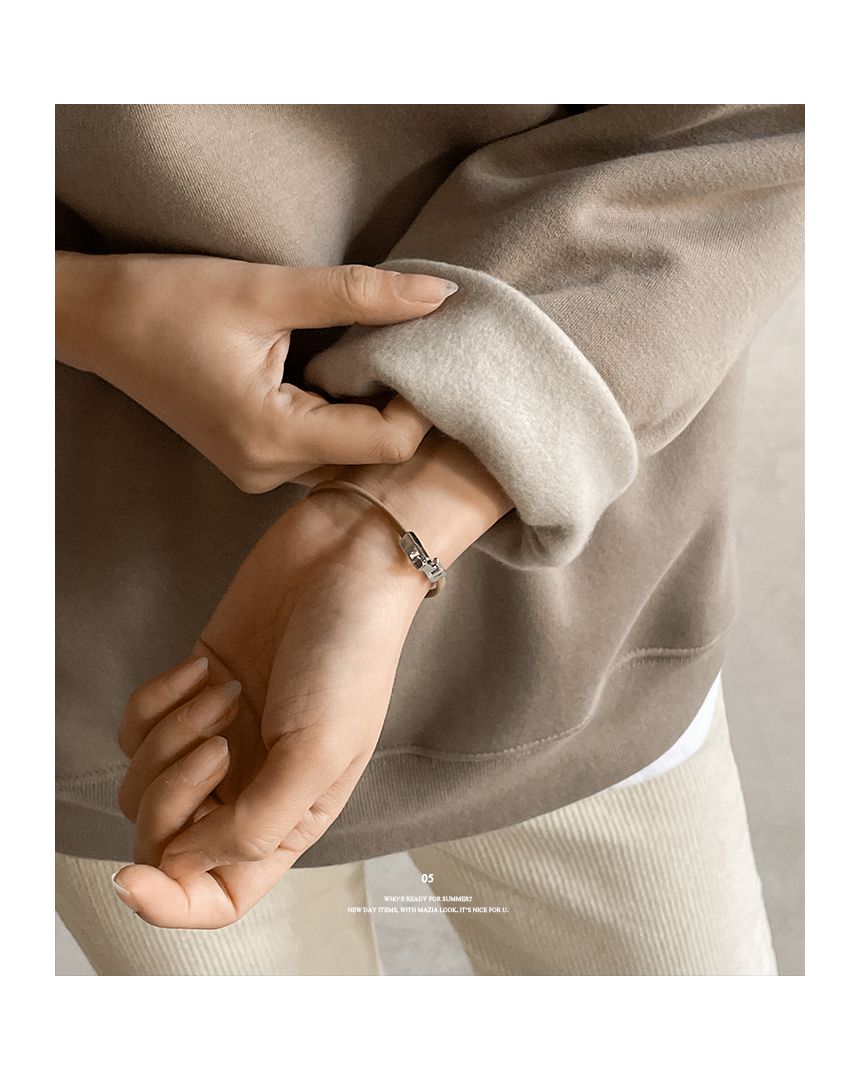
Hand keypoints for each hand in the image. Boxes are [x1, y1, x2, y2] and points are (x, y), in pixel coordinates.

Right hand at [55, 252, 456, 490]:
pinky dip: (340, 415)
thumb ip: (359, 296)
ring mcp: (258, 471)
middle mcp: (267, 470)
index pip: (386, 444)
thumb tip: (438, 297)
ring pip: (346, 455)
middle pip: (370, 455)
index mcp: (272, 437)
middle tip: (413, 353)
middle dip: (399, 407)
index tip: (429, 353)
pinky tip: (341, 374)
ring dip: (369, 411)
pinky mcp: (252, 458)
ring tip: (377, 358)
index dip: (421, 402)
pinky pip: (319, 449)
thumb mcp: (268, 289)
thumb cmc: (170, 301)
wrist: (99, 321)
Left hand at [113, 487, 428, 926]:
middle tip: (216, 741)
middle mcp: (251, 785)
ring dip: (169, 738)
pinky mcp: (191, 691)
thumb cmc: (350, 655)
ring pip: (144, 781)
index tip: (134, 879)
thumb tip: (184, 863)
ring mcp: (219, 737)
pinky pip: (136, 724)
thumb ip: (253, 826)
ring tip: (224, 692)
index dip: (170, 903)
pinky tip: (205, 669)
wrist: (346, 560)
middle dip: (173, 795)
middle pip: (168, 839)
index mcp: (292, 817)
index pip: (219, 894)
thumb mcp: (318, 753)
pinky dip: (159, 699)